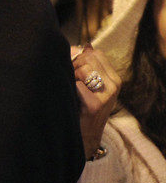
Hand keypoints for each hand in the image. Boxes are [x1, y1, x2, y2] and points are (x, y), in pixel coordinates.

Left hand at [71, 44, 120, 159]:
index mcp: (114, 78)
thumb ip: (87, 66)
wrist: (85, 136)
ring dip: (69, 76)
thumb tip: (83, 46)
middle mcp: (114, 84)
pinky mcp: (95, 105)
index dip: (78, 55)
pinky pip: (76, 85)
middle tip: (67, 79)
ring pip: (82, 69)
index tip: (69, 66)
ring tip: (68, 88)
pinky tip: (68, 98)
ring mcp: (107, 95)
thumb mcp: (90, 86)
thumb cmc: (82, 108)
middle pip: (88, 58)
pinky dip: (68, 88)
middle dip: (72, 65)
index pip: (95, 53)